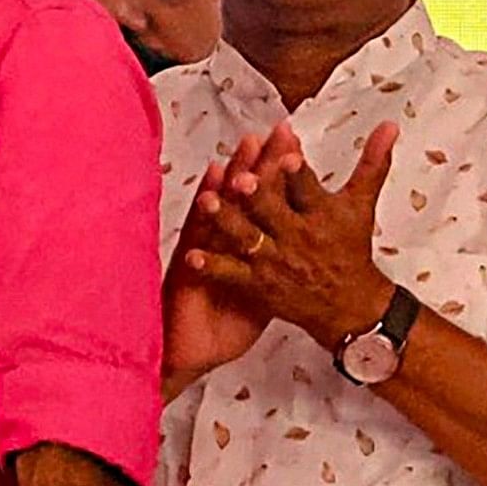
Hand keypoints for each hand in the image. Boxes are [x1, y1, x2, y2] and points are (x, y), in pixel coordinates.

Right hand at [162, 153, 271, 394]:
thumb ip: (273, 269)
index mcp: (245, 248)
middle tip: (269, 133)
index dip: (274, 172)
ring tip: (242, 151)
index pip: (261, 201)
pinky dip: (204, 214)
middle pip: (243, 198)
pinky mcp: (193, 270)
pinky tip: (208, 192)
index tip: (287, 141)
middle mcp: (225, 243)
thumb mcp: (259, 298)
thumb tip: (297, 249)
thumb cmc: (221, 327)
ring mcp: (207, 252)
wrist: (189, 352)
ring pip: (220, 211)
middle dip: (256, 165)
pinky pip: (199, 240)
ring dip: (229, 182)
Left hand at [183, 121, 401, 354]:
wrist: (350, 306)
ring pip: (248, 238)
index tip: (288, 155)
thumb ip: (371, 164)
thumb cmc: (351, 247)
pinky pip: (232, 274)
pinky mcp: (258, 284)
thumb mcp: (361, 205)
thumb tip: (389, 125)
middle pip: (275, 213)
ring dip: (226, 221)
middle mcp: (298, 237)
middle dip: (259, 196)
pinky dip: (213, 266)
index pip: (310, 189)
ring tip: (206, 202)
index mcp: (321, 214)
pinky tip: (191, 255)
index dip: (299, 174)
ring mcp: (275, 261)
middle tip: (242, 178)